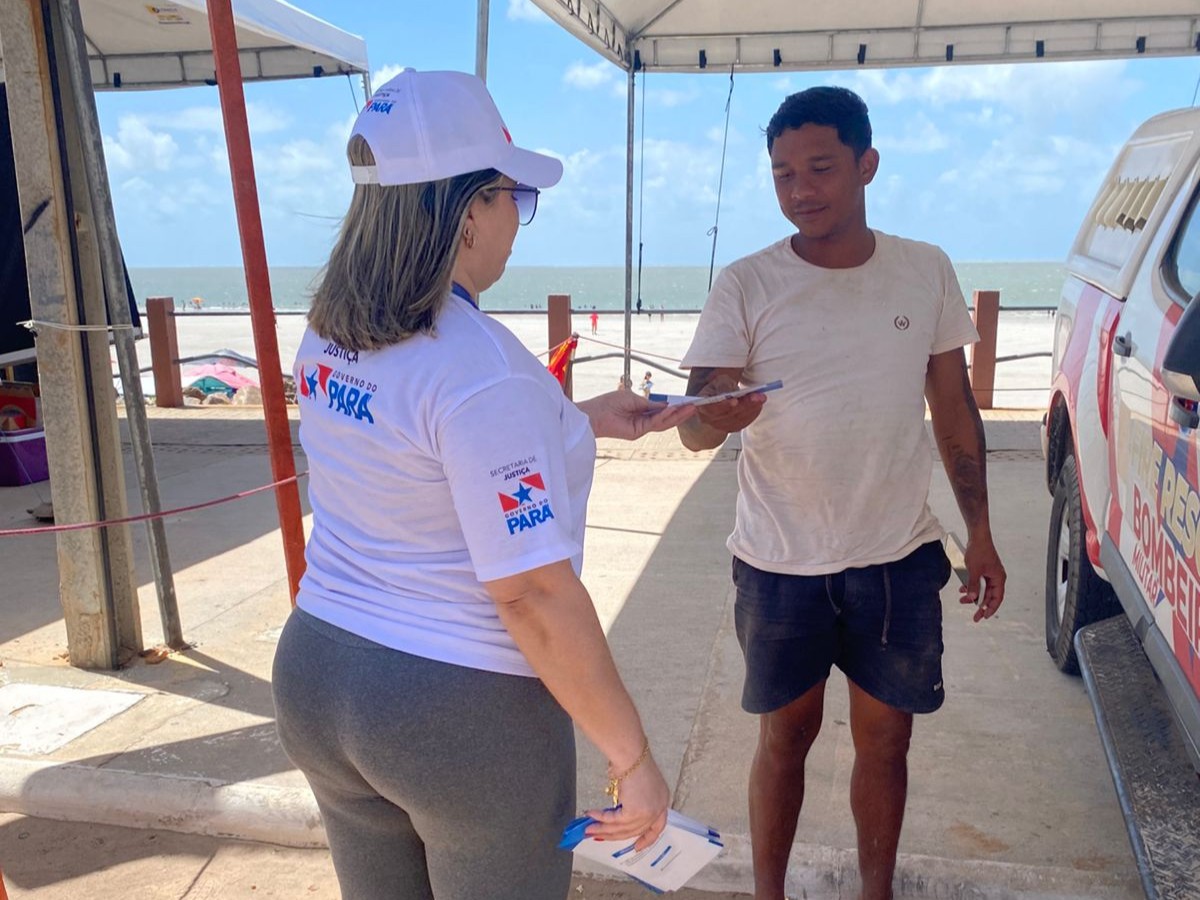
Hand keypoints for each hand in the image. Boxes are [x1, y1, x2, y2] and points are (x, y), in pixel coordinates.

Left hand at [579, 391, 696, 440]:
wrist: (595, 413)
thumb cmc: (609, 403)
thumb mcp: (634, 399)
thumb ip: (650, 404)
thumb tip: (667, 405)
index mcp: (642, 412)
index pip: (662, 411)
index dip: (675, 407)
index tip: (688, 402)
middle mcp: (643, 422)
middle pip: (666, 419)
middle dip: (681, 413)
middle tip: (695, 406)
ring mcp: (641, 428)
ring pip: (663, 423)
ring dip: (677, 415)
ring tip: (690, 408)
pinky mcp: (637, 432)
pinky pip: (654, 423)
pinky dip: (664, 416)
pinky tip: (673, 409)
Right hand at [584, 756, 669, 850]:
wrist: (631, 754)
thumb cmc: (633, 760)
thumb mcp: (638, 783)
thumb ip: (632, 800)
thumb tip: (615, 812)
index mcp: (662, 800)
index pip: (658, 826)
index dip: (647, 839)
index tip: (637, 847)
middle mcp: (658, 808)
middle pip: (636, 830)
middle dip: (615, 835)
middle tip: (600, 836)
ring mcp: (648, 812)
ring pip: (623, 828)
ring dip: (603, 829)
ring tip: (589, 829)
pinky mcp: (635, 812)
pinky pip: (614, 821)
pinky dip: (601, 819)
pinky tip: (591, 815)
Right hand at [694, 373, 765, 433]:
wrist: (713, 403)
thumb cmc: (715, 389)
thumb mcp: (716, 382)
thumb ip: (721, 385)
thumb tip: (728, 392)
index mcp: (702, 406)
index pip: (713, 408)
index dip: (724, 405)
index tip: (735, 400)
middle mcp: (710, 420)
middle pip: (729, 414)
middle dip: (745, 404)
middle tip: (758, 396)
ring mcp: (721, 426)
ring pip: (738, 419)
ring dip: (752, 408)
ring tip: (761, 398)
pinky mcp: (731, 428)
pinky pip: (743, 423)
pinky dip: (752, 414)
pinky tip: (759, 405)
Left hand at [959, 534, 1005, 621]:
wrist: (977, 536)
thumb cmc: (979, 551)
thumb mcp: (974, 570)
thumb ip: (973, 585)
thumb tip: (972, 598)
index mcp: (999, 578)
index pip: (997, 598)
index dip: (991, 609)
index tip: (984, 617)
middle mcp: (996, 577)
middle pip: (989, 595)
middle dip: (980, 605)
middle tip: (974, 616)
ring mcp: (990, 573)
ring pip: (982, 589)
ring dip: (973, 595)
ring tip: (962, 600)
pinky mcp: (983, 569)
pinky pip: (978, 581)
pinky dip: (971, 586)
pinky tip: (962, 589)